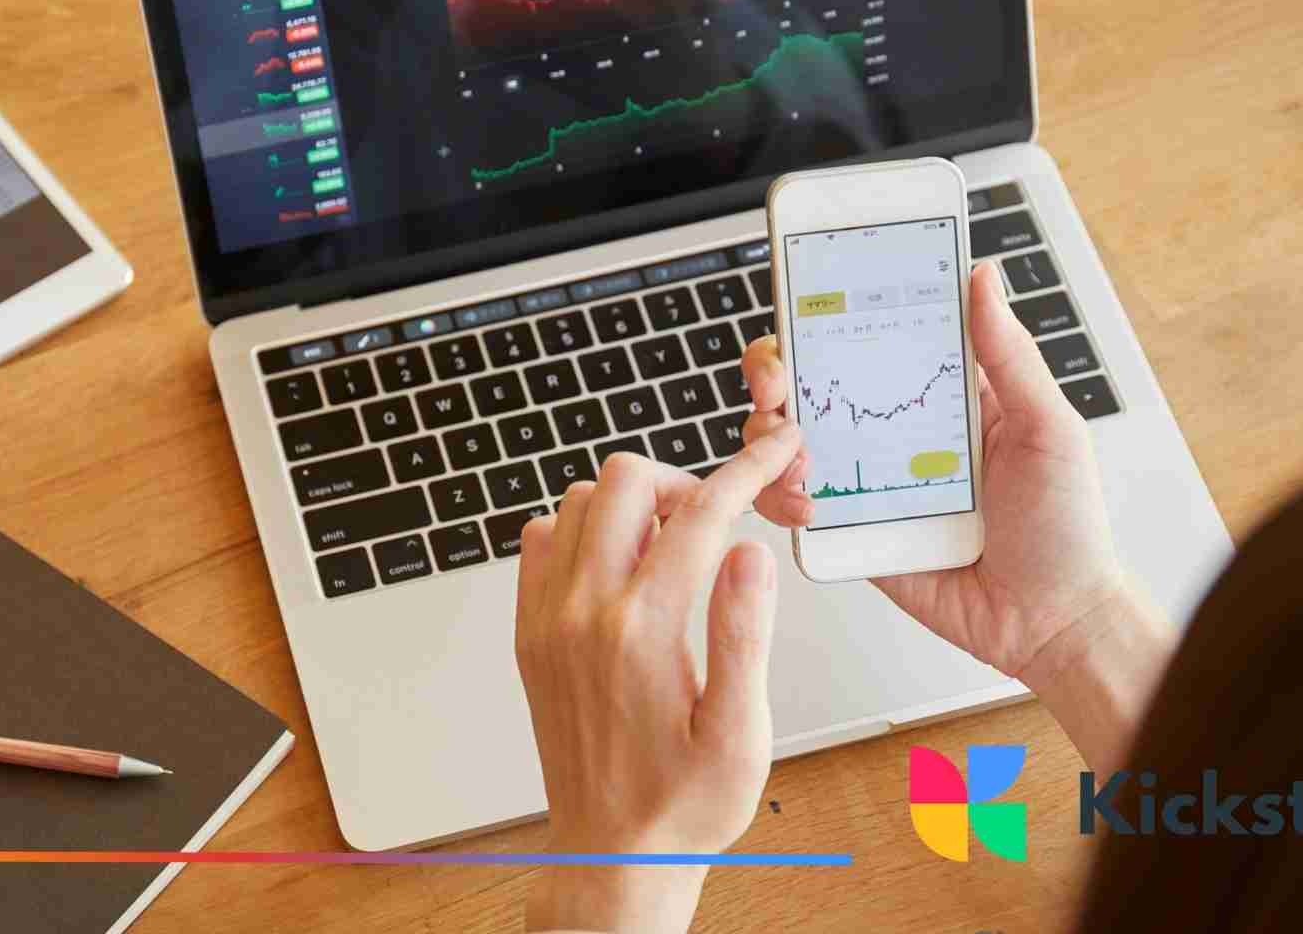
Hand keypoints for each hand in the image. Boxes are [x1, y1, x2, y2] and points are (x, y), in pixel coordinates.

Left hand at [515, 427, 802, 933]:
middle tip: (713, 519)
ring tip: (671, 546)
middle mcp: (582, 614)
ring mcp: (546, 619)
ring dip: (627, 504)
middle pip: (622, 481)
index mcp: (644, 632)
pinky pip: (540, 542)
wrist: (611, 853)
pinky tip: (621, 568)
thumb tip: (748, 552)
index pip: (701, 515)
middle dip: (680, 480)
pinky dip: (580, 532)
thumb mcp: (740, 733)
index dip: (745, 470)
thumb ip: (744, 634)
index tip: (773, 450)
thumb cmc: (683, 804)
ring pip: (575, 502)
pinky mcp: (530, 632)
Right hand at [740, 264, 1173, 768]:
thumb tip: (983, 278)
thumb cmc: (1065, 526)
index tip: (802, 302)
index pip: (870, 339)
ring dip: (770, 436)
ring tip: (793, 448)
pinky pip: (795, 507)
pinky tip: (807, 500)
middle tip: (777, 378)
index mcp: (938, 395)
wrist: (1053, 620)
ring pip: (787, 444)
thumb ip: (1009, 355)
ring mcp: (867, 482)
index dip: (826, 316)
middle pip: (811, 384)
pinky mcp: (852, 533)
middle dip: (775, 371)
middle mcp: (893, 432)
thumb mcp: (1049, 427)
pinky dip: (780, 497)